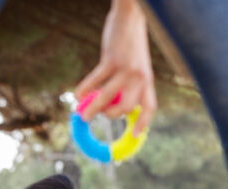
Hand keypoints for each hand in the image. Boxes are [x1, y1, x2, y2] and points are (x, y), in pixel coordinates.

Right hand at [75, 0, 156, 135]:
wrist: (131, 15)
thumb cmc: (131, 42)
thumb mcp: (136, 64)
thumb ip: (128, 83)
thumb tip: (110, 103)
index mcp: (147, 80)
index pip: (149, 107)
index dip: (143, 123)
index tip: (135, 136)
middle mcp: (139, 77)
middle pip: (126, 108)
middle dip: (109, 116)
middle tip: (97, 115)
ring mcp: (126, 69)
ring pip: (107, 98)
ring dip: (92, 109)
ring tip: (81, 115)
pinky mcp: (111, 59)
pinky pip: (95, 81)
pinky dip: (84, 90)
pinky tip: (78, 94)